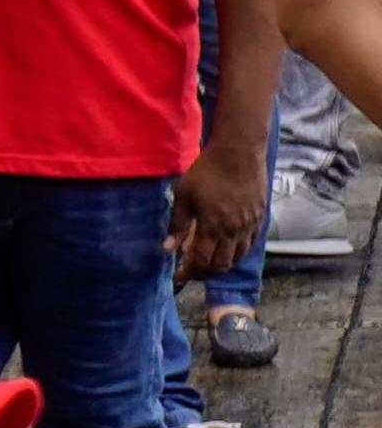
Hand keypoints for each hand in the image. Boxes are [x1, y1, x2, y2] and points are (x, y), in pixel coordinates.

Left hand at [175, 135, 269, 278]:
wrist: (239, 152)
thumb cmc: (207, 171)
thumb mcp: (184, 195)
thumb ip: (177, 224)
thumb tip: (167, 250)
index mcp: (213, 226)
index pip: (202, 261)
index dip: (189, 272)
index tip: (178, 275)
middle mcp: (235, 231)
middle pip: (222, 265)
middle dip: (205, 273)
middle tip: (191, 271)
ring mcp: (250, 225)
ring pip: (238, 257)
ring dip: (222, 265)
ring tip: (207, 263)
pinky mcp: (261, 218)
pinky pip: (251, 245)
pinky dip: (238, 253)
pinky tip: (227, 250)